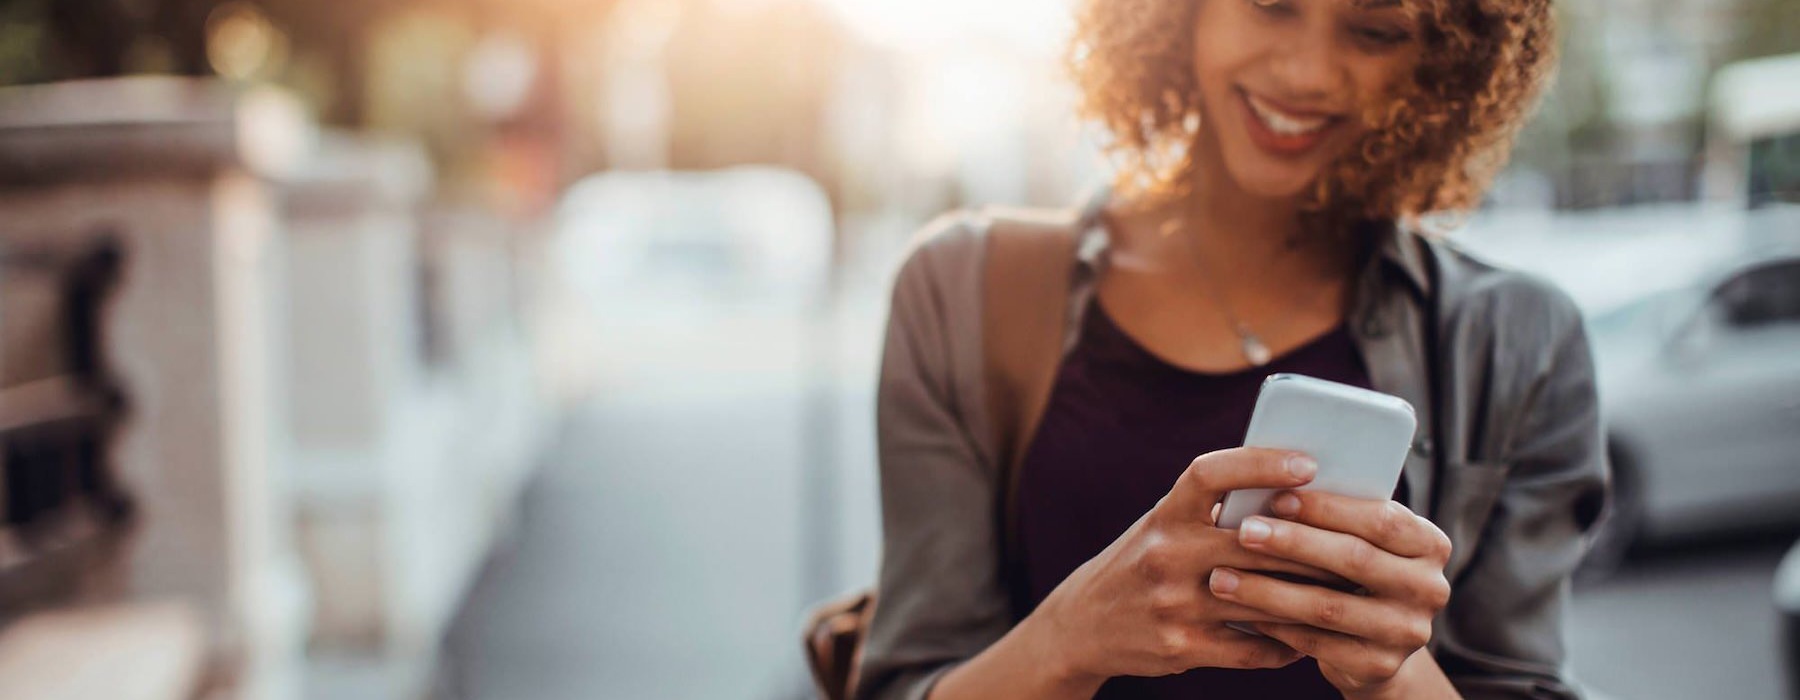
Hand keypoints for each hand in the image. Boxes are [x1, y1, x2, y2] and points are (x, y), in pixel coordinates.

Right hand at [1024, 448, 1342, 683]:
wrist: (1084, 624)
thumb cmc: (1141, 562)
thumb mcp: (1163, 525)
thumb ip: (1213, 510)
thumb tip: (1294, 489)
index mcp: (1164, 514)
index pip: (1211, 473)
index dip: (1261, 463)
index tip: (1308, 463)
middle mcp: (1165, 553)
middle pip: (1256, 542)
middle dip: (1312, 544)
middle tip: (1359, 542)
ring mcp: (1173, 603)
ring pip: (1263, 598)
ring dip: (1310, 597)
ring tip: (1348, 592)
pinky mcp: (1182, 646)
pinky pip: (1252, 647)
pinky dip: (1286, 644)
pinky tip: (1308, 638)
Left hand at [1206, 490, 1452, 696]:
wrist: (1373, 645)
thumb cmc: (1353, 572)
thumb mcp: (1360, 540)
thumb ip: (1336, 517)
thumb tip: (1273, 483)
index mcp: (1430, 545)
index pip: (1381, 519)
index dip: (1328, 508)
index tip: (1277, 496)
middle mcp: (1430, 589)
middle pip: (1354, 559)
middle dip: (1293, 543)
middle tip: (1243, 531)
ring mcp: (1407, 632)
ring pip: (1328, 606)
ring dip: (1269, 590)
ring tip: (1222, 577)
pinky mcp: (1379, 667)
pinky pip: (1316, 643)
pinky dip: (1275, 625)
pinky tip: (1241, 612)